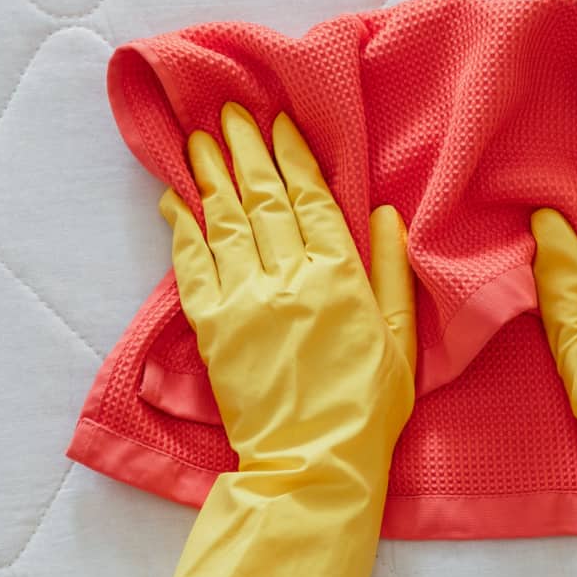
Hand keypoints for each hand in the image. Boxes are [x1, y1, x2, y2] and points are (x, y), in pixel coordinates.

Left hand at [129, 103, 414, 576]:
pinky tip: (175, 201)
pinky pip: (192, 267)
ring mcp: (246, 301)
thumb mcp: (401, 341)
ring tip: (198, 138)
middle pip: (263, 199)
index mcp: (340, 278)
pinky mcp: (214, 329)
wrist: (315, 466)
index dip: (293, 156)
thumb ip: (390, 274)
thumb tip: (383, 215)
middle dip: (245, 150)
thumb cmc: (369, 409)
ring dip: (210, 176)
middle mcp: (290, 279)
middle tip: (229, 110)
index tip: (279, 121)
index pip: (311, 200)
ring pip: (224, 222)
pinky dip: (182, 230)